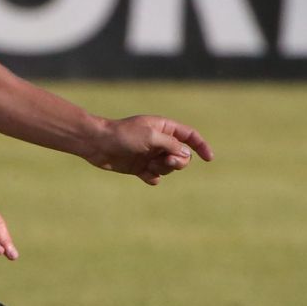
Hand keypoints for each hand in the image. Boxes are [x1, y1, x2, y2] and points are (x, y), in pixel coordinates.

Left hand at [88, 116, 214, 184]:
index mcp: (164, 128)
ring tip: (148, 165)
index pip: (189, 136)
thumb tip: (185, 154)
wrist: (97, 144)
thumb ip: (171, 145)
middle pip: (182, 156)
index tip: (209, 158)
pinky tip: (143, 174)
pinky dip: (152, 177)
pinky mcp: (140, 167)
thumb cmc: (123, 135)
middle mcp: (159, 141)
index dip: (201, 146)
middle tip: (167, 161)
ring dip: (162, 169)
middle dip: (178, 161)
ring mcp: (150, 155)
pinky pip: (156, 177)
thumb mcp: (150, 137)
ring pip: (169, 168)